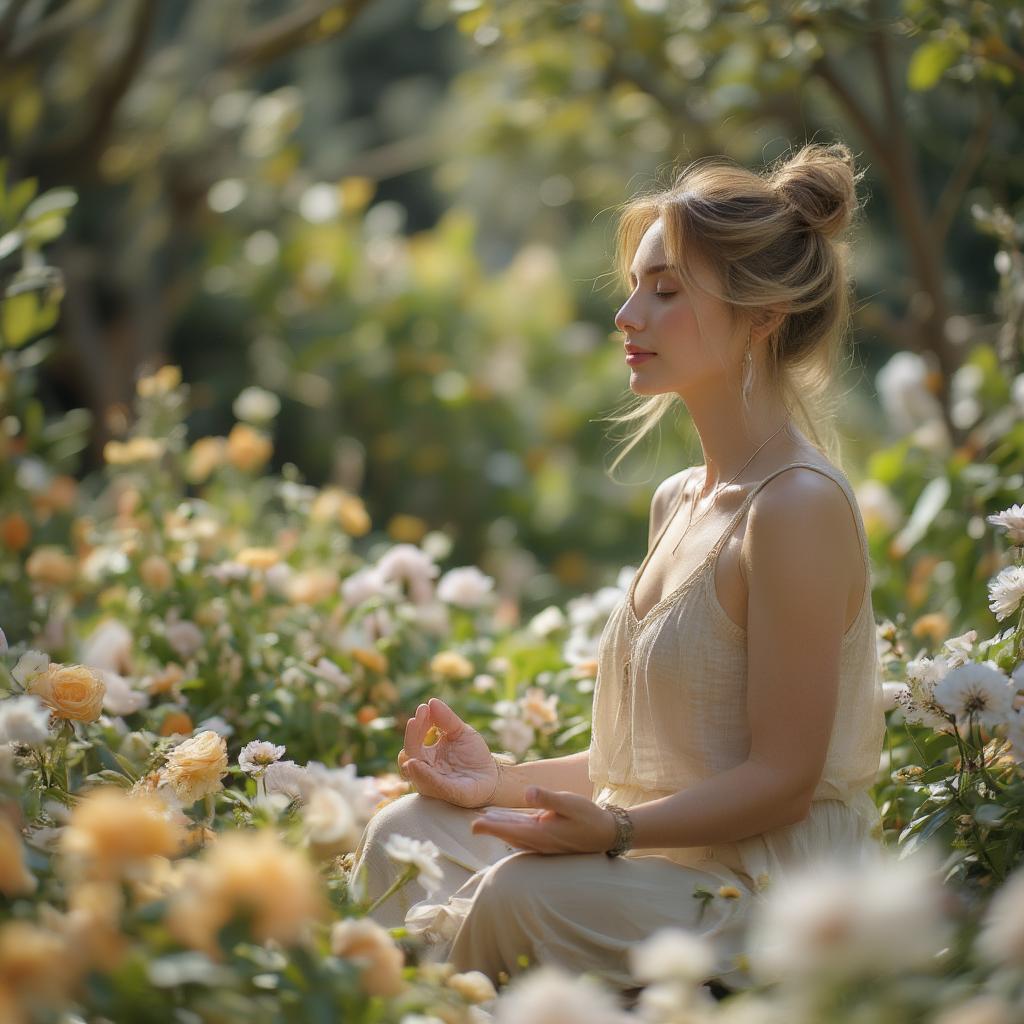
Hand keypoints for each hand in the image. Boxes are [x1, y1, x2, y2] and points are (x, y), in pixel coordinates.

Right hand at [397, 697, 498, 808]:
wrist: (492, 776)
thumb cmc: (473, 754)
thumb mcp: (461, 732)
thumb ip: (446, 719)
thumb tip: (431, 701)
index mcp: (427, 755)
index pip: (415, 739)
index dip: (417, 724)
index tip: (423, 708)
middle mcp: (426, 770)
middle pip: (410, 753)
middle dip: (412, 735)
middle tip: (416, 718)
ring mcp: (434, 783)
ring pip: (416, 773)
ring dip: (412, 758)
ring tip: (411, 745)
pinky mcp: (448, 793)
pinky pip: (434, 785)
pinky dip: (425, 775)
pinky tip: (417, 764)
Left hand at [471, 786, 616, 854]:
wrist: (608, 834)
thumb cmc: (589, 816)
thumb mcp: (570, 802)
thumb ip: (547, 798)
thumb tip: (527, 793)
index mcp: (541, 834)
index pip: (508, 830)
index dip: (490, 827)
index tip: (473, 826)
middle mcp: (540, 843)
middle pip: (509, 836)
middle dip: (492, 830)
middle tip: (473, 826)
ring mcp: (545, 846)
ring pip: (517, 839)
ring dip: (502, 832)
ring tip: (488, 823)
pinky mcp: (550, 844)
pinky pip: (526, 840)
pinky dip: (515, 834)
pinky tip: (512, 828)